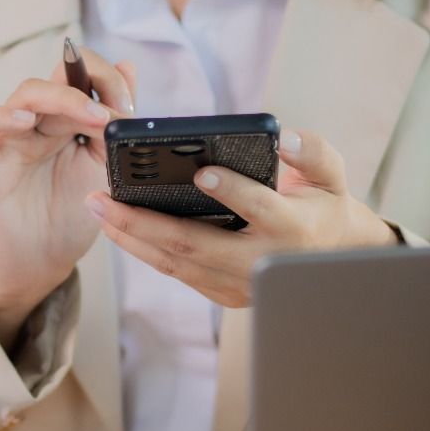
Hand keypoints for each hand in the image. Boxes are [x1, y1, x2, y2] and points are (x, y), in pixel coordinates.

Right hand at [0, 49, 136, 346]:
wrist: (41, 266)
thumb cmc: (69, 219)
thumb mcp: (104, 168)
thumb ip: (115, 122)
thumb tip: (129, 66)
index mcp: (65, 122)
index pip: (79, 76)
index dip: (106, 79)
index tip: (131, 105)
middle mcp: (36, 124)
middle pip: (55, 80)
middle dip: (90, 86)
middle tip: (117, 109)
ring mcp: (8, 140)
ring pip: (24, 95)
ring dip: (60, 98)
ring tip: (92, 117)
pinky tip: (26, 120)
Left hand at [84, 130, 396, 307]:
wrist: (331, 263)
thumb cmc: (325, 208)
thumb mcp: (331, 176)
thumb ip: (313, 152)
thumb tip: (285, 137)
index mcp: (291, 229)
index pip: (258, 208)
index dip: (232, 192)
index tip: (202, 174)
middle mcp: (259, 262)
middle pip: (193, 244)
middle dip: (142, 223)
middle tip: (103, 199)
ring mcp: (238, 284)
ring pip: (175, 263)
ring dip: (131, 238)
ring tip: (98, 209)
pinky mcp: (222, 293)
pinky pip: (176, 271)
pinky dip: (144, 250)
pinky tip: (118, 228)